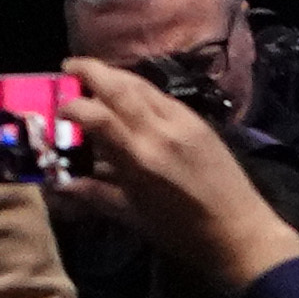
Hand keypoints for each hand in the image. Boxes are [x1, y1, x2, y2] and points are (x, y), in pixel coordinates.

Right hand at [65, 61, 298, 297]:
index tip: (58, 108)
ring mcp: (182, 121)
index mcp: (140, 158)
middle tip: (68, 65)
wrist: (240, 230)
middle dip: (90, 70)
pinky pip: (162, 96)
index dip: (72, 106)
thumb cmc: (182, 232)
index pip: (97, 115)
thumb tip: (59, 186)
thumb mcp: (133, 216)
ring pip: (142, 85)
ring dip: (115, 75)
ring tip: (94, 74)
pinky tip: (129, 94)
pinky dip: (139, 88)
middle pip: (119, 86)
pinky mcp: (198, 121)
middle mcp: (160, 130)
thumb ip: (94, 195)